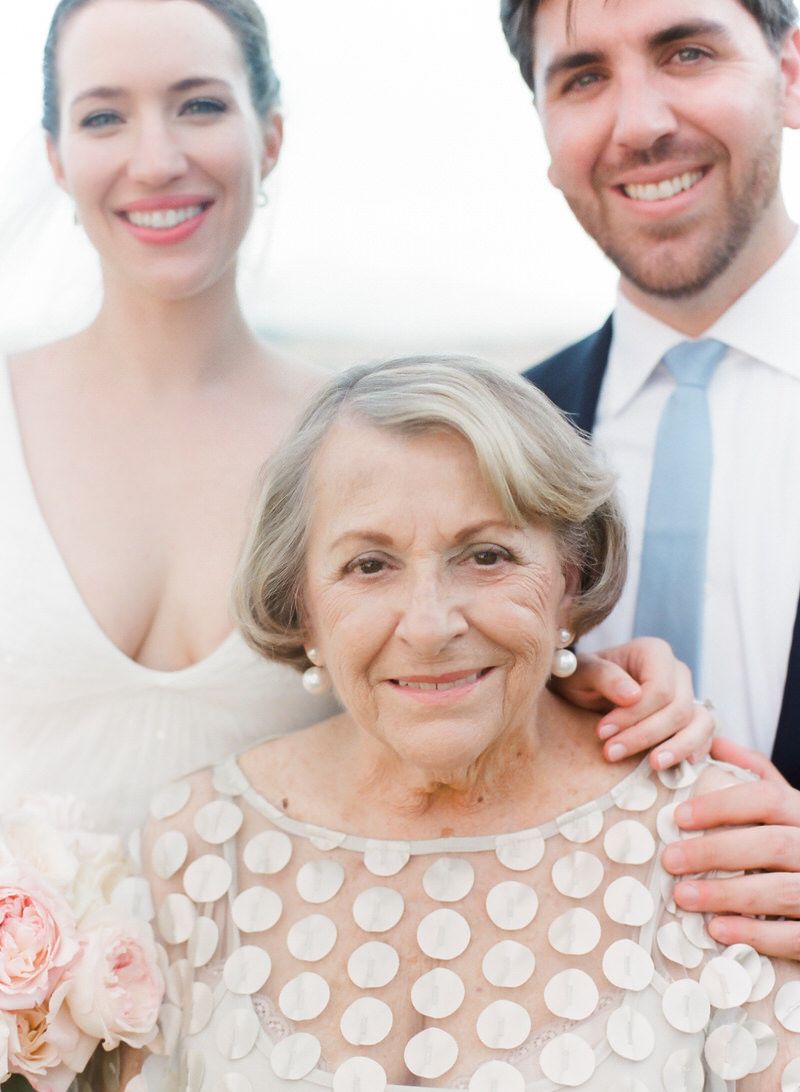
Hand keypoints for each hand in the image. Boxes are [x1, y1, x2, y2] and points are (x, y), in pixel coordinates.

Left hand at [553, 637, 714, 768]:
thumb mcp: (581, 672)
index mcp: (654, 652)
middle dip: (646, 735)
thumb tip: (632, 695)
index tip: (603, 732)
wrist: (587, 688)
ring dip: (678, 748)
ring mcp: (688, 694)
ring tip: (653, 765)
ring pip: (700, 722)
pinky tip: (676, 766)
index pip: (659, 689)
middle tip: (611, 753)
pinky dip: (696, 750)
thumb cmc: (583, 676)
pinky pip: (705, 734)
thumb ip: (603, 676)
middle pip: (678, 709)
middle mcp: (677, 671)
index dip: (634, 715)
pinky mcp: (691, 717)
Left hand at [662, 736, 799, 958]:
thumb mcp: (785, 803)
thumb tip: (714, 741)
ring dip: (726, 894)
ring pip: (781, 891)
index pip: (767, 798)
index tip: (678, 816)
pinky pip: (794, 936)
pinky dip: (754, 934)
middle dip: (715, 852)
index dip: (722, 805)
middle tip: (669, 859)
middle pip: (770, 845)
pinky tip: (717, 930)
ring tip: (681, 896)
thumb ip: (754, 772)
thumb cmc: (796, 841)